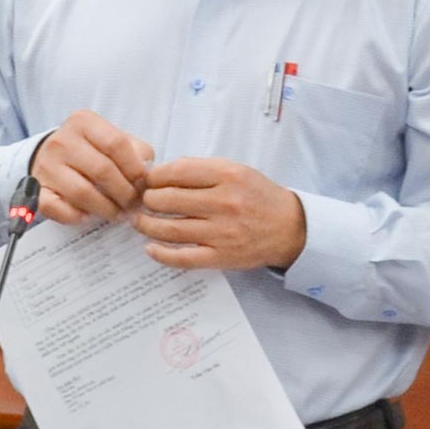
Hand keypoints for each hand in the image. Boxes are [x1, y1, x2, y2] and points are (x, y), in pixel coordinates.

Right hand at [32, 111, 154, 225]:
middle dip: (125, 193)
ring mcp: (46, 165)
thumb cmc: (90, 149)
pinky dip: (75, 216)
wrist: (48, 154)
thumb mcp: (112, 139)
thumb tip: (147, 172)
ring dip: (106, 208)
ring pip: (83, 192)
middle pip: (102, 170)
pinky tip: (88, 216)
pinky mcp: (36, 188)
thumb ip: (135, 150)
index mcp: (84, 122)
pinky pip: (56, 207)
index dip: (135, 169)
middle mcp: (61, 141)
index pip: (117, 144)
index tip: (144, 185)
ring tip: (118, 213)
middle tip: (134, 205)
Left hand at [135, 157, 306, 271]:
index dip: (154, 176)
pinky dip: (161, 254)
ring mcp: (222, 232)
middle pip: (167, 200)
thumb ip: (201, 170)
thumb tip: (160, 174)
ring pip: (169, 229)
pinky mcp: (221, 256)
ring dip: (147, 225)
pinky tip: (151, 248)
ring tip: (140, 221)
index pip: (176, 172)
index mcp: (228, 176)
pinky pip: (182, 258)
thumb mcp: (236, 170)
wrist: (289, 227)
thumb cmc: (258, 197)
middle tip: (145, 201)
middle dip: (148, 200)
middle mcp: (224, 203)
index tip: (149, 181)